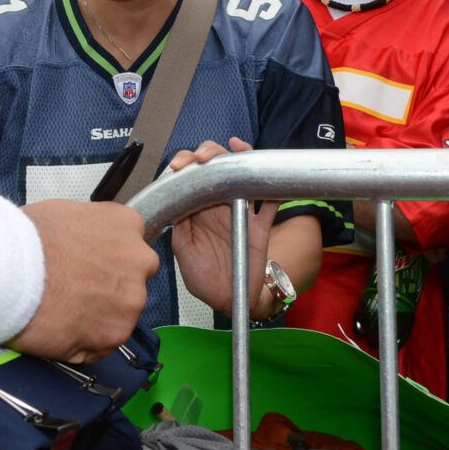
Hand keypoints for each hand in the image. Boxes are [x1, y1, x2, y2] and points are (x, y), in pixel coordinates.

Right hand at [9, 198, 157, 361]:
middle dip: (110, 288)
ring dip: (99, 316)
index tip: (90, 266)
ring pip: (121, 314)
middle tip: (76, 290)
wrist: (8, 270)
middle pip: (132, 280)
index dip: (107, 259)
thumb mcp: (65, 212)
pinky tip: (62, 327)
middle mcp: (139, 261)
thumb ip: (90, 231)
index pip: (131, 245)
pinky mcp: (115, 334)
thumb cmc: (26, 239)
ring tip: (64, 311)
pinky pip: (104, 343)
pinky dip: (86, 340)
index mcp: (126, 224)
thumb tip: (84, 244)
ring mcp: (130, 301)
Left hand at [168, 138, 273, 313]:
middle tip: (199, 159)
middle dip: (208, 152)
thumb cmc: (203, 278)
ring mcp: (242, 212)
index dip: (184, 163)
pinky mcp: (261, 226)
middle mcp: (219, 204)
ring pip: (243, 174)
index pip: (191, 175)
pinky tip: (264, 168)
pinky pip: (270, 202)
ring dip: (238, 156)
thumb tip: (177, 200)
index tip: (176, 166)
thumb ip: (180, 226)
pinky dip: (272, 184)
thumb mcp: (182, 251)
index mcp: (198, 208)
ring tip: (231, 148)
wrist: (227, 301)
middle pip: (217, 166)